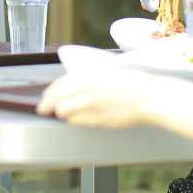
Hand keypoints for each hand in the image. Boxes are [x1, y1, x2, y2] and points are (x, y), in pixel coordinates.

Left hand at [36, 69, 155, 127]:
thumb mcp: (104, 70)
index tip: (45, 97)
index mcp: (85, 73)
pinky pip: (76, 122)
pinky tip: (78, 119)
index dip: (48, 93)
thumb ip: (85, 76)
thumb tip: (69, 84)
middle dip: (48, 105)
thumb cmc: (131, 82)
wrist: (147, 96)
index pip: (57, 84)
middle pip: (54, 99)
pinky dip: (74, 121)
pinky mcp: (96, 119)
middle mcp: (84, 87)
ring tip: (64, 114)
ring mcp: (89, 104)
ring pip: (63, 112)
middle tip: (44, 110)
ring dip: (61, 113)